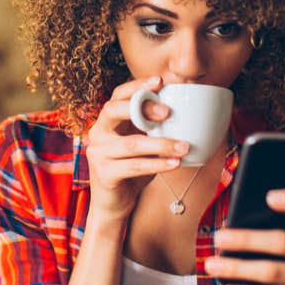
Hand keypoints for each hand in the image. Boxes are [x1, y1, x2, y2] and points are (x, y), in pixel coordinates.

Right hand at [85, 76, 188, 220]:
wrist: (114, 204)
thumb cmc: (132, 169)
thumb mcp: (142, 143)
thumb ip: (153, 127)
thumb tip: (187, 110)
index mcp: (107, 121)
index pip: (118, 95)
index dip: (137, 86)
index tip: (160, 81)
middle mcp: (98, 133)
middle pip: (114, 110)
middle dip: (142, 107)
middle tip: (168, 112)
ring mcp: (98, 153)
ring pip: (131, 143)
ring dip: (161, 144)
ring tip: (184, 146)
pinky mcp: (104, 173)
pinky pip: (134, 166)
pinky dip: (157, 164)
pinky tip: (175, 163)